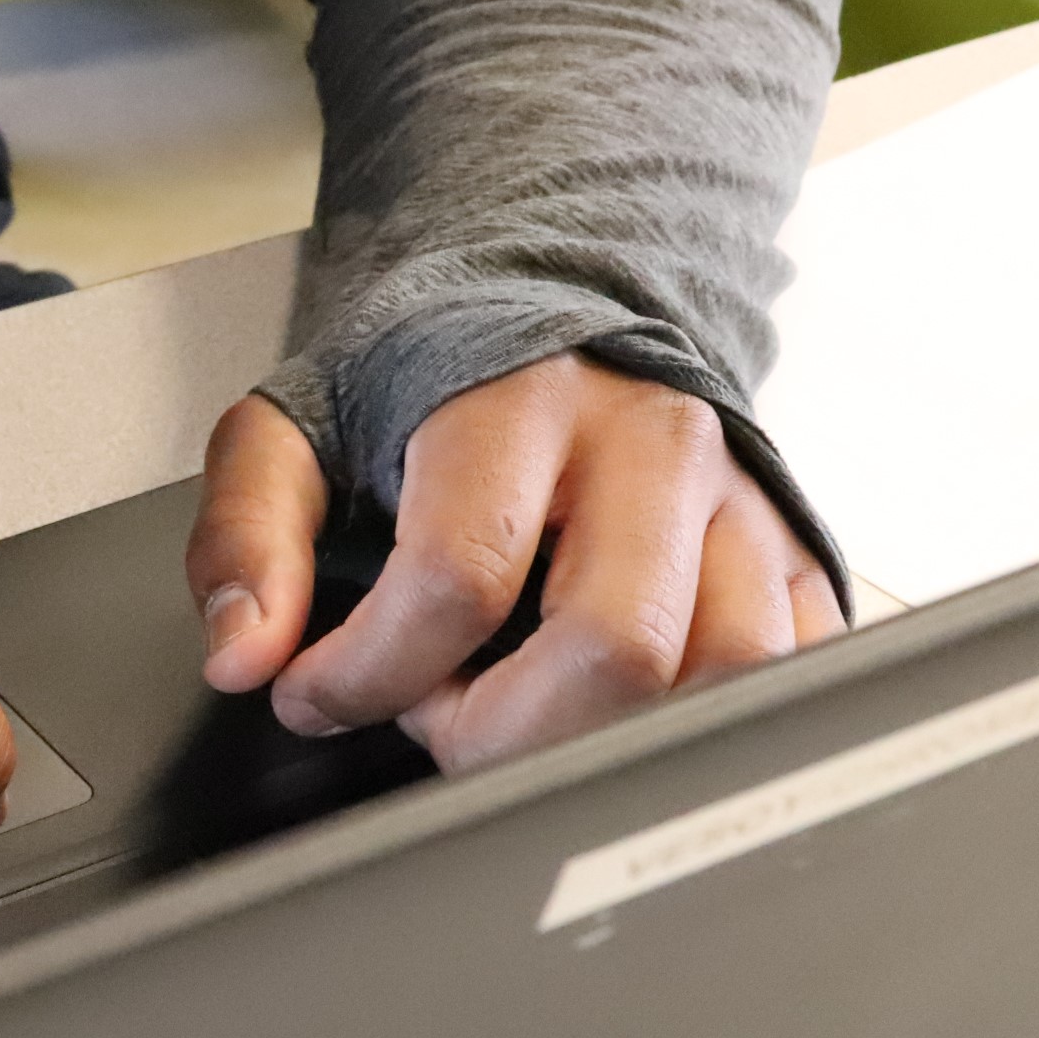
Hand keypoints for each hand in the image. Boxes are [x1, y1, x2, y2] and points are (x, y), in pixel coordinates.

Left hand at [186, 354, 842, 771]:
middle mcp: (653, 446)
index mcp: (521, 402)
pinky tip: (602, 702)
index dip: (372, 673)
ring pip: (722, 676)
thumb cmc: (430, 377)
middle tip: (434, 714)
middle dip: (500, 733)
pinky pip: (783, 674)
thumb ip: (246, 534)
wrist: (565, 301)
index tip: (318, 694)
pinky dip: (691, 723)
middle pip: (615, 649)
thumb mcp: (298, 425)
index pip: (461, 577)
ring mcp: (742, 502)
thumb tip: (244, 655)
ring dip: (606, 735)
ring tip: (521, 705)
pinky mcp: (794, 552)